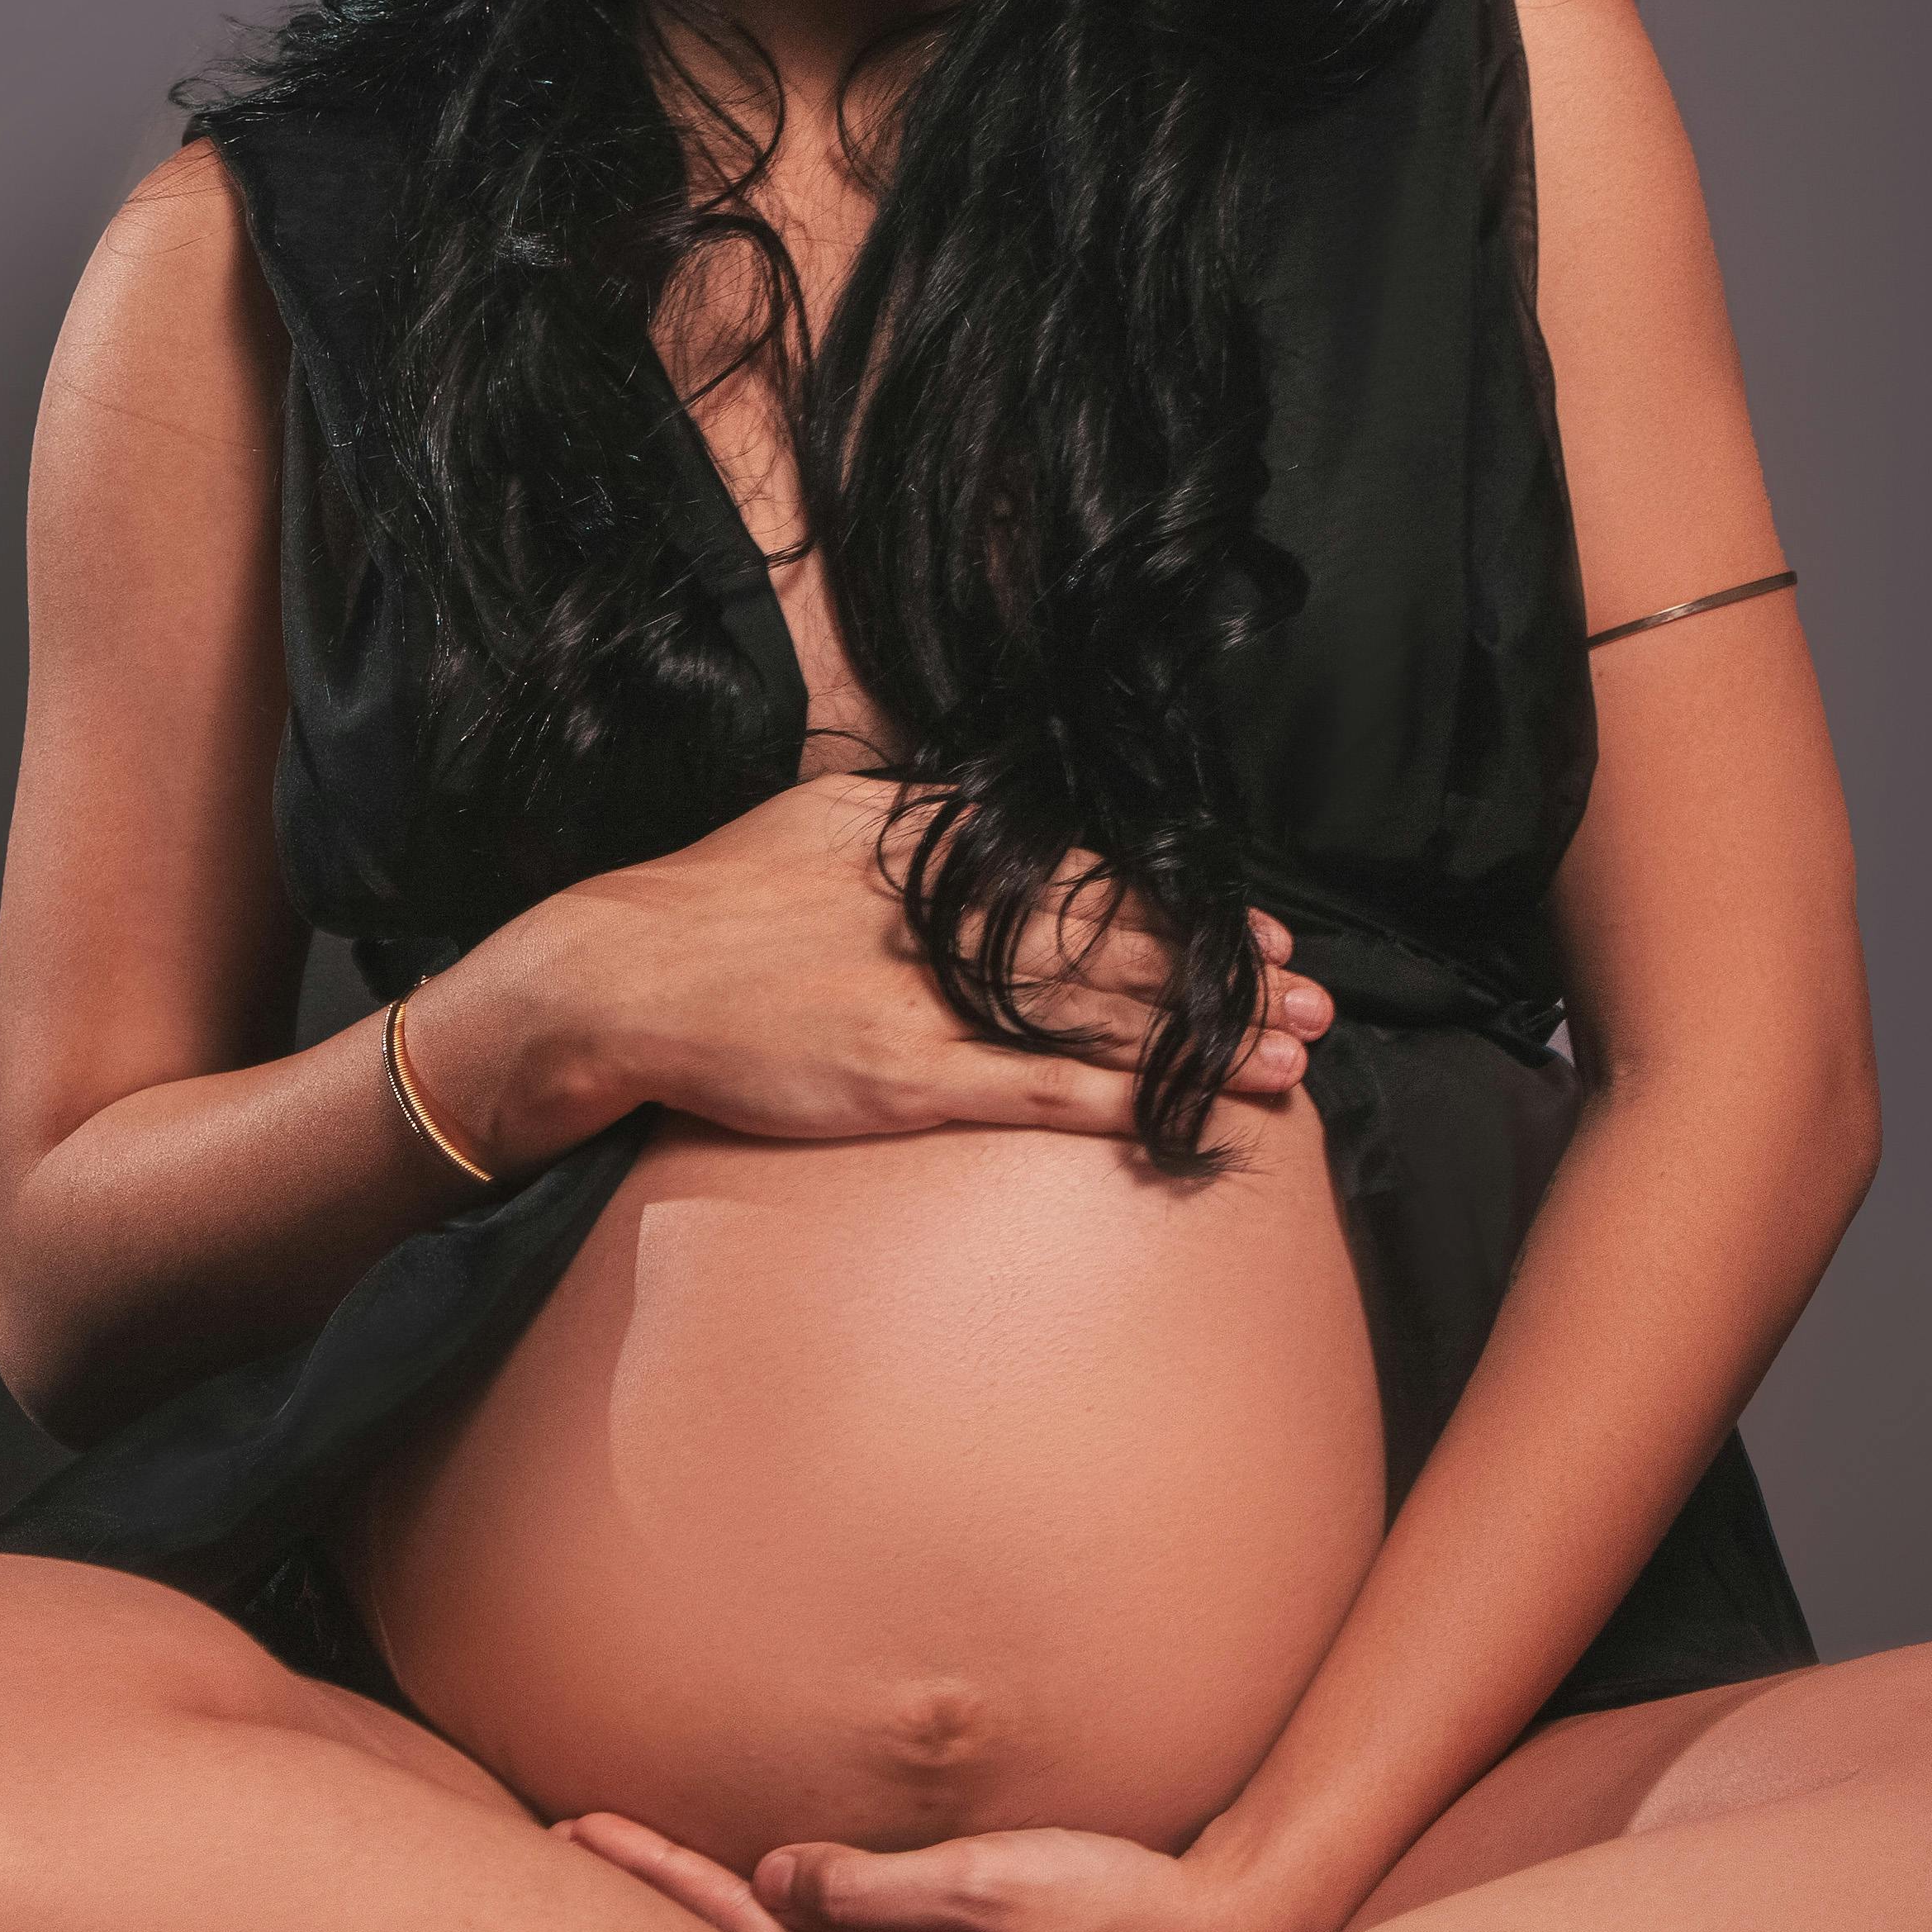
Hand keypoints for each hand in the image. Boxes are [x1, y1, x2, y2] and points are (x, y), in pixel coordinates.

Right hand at [439, 773, 1327, 1158]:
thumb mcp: (820, 819)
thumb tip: (979, 821)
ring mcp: (937, 1001)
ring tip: (1294, 1058)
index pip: (1096, 879)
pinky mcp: (909, 1077)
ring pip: (1103, 1016)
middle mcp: (954, 916)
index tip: (1255, 932)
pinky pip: (1042, 1090)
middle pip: (1123, 945)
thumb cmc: (711, 901)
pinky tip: (1194, 1113)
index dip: (1186, 912)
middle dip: (1225, 976)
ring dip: (1207, 1039)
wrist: (617, 974)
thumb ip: (909, 819)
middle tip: (1313, 1000)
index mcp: (940, 851)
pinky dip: (1129, 1098)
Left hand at [553, 1811, 1315, 1931]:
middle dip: (653, 1895)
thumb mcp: (999, 1886)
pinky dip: (773, 1902)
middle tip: (563, 1838)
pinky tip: (748, 1882)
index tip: (580, 1830)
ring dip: (705, 1900)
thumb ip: (882, 1887)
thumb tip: (773, 1876)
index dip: (656, 1880)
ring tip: (626, 1858)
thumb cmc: (1119, 1914)